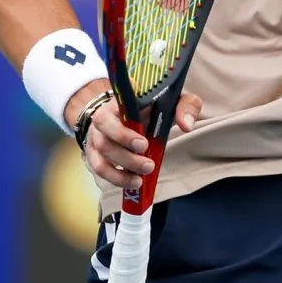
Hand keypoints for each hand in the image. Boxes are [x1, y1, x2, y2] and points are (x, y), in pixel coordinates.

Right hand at [64, 81, 202, 190]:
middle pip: (105, 139)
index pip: (113, 114)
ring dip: (120, 172)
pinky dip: (115, 179)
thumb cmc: (154, 106)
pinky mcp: (95, 152)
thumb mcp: (174, 100)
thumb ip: (186, 106)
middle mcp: (103, 117)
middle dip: (127, 157)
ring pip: (100, 156)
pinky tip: (132, 183)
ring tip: (140, 179)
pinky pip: (99, 168)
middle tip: (149, 165)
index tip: (143, 144)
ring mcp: (96, 135)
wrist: (134, 111)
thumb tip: (186, 125)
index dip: (124, 132)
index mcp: (121, 102)